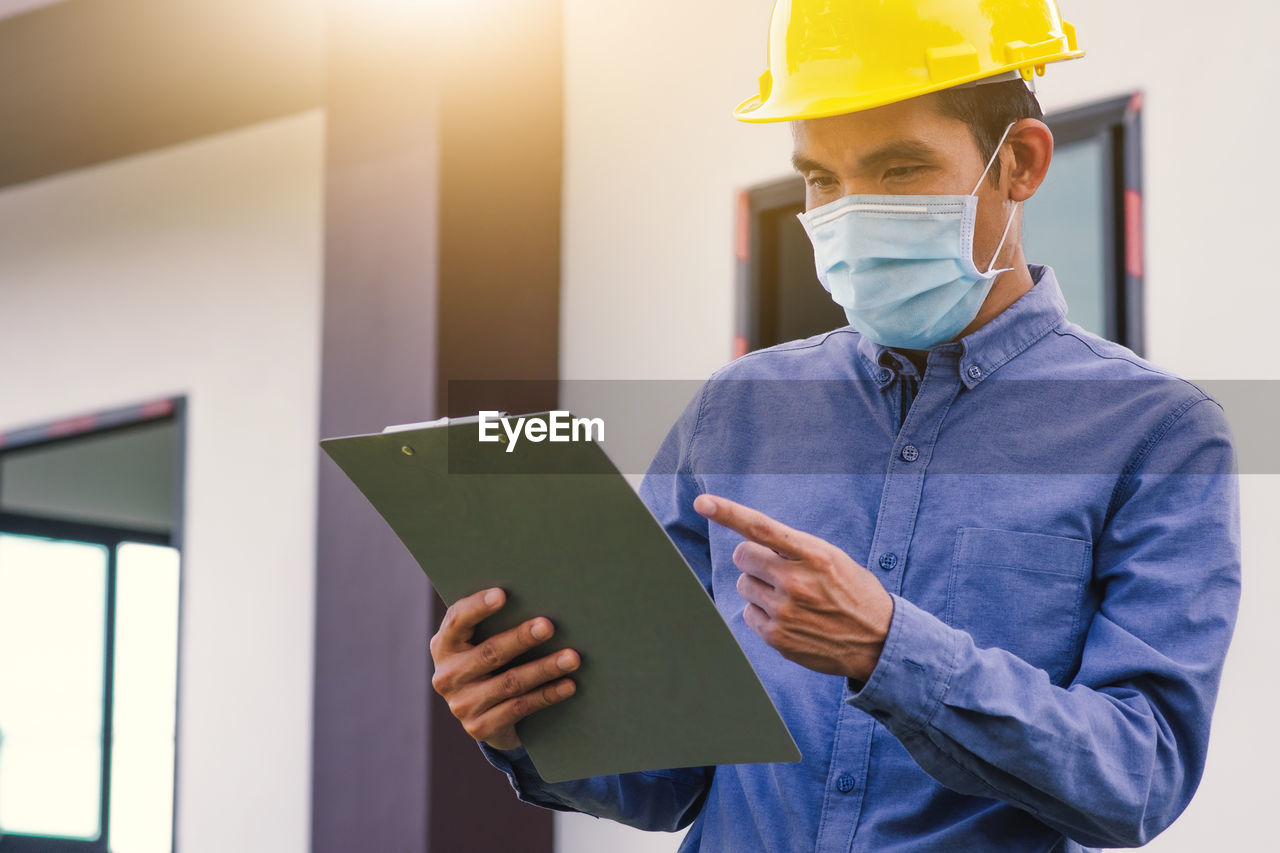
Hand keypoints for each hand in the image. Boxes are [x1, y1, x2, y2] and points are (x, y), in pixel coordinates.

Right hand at [429, 587, 579, 750]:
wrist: (487, 716)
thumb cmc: (492, 663)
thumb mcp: (482, 644)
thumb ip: (496, 624)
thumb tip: (541, 599)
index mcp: (444, 646)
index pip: (457, 621)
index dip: (478, 606)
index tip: (502, 594)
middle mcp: (447, 676)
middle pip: (489, 653)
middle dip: (521, 638)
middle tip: (548, 626)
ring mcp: (462, 705)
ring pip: (510, 682)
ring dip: (544, 668)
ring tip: (572, 657)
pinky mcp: (480, 727)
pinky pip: (519, 707)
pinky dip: (547, 695)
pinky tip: (569, 685)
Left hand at [694, 494, 892, 680]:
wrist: (878, 641)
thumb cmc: (852, 592)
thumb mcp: (832, 559)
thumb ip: (793, 548)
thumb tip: (751, 538)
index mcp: (815, 555)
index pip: (763, 528)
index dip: (729, 513)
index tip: (702, 503)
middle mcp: (797, 582)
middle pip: (742, 556)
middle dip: (754, 559)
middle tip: (776, 568)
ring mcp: (785, 612)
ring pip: (743, 585)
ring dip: (759, 587)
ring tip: (790, 597)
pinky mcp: (778, 637)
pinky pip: (748, 613)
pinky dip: (762, 613)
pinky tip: (789, 617)